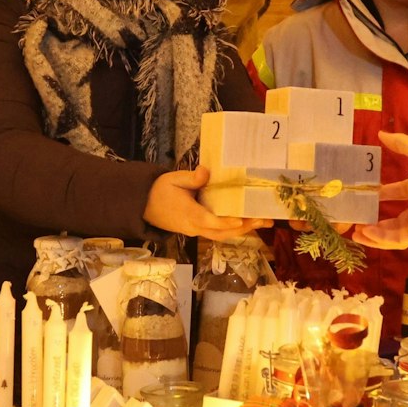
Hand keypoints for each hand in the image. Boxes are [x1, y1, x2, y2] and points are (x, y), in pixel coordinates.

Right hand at [144, 166, 272, 240]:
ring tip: (261, 222)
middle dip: (244, 228)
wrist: (142, 205)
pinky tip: (245, 223)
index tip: (243, 219)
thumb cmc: (159, 190)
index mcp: (188, 214)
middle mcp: (194, 227)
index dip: (227, 222)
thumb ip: (191, 177)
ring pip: (221, 235)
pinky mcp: (196, 230)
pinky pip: (217, 233)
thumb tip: (205, 172)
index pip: (210, 221)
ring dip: (242, 230)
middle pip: (222, 233)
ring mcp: (195, 231)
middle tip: (265, 220)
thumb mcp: (173, 179)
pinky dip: (232, 229)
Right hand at [349, 132, 407, 250]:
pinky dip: (381, 239)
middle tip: (354, 219)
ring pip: (391, 232)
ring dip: (373, 234)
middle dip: (372, 220)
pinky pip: (397, 240)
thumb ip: (401, 144)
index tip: (361, 194)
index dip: (377, 195)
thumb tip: (380, 133)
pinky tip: (366, 234)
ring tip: (355, 233)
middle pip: (391, 217)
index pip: (393, 193)